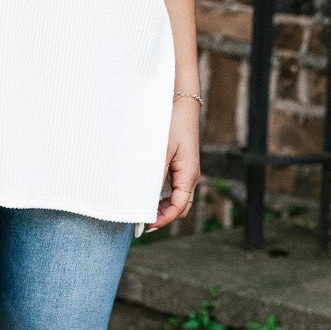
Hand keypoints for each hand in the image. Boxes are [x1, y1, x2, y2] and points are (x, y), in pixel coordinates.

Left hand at [150, 96, 200, 228]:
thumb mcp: (160, 152)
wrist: (181, 104)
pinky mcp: (180, 165)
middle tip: (141, 221)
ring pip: (175, 198)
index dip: (164, 219)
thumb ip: (154, 176)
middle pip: (179, 207)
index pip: (179, 207)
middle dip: (162, 216)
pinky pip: (172, 187)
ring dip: (160, 206)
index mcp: (189, 175)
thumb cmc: (172, 125)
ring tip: (141, 209)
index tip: (147, 225)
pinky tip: (146, 193)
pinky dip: (160, 194)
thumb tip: (145, 199)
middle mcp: (190, 176)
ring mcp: (185, 172)